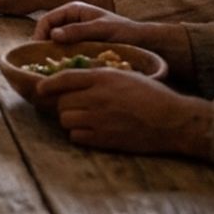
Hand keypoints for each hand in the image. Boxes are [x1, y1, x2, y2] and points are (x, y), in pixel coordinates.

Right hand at [33, 1, 193, 80]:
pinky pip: (66, 49)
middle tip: (43, 62)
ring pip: (55, 41)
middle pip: (48, 30)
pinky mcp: (82, 44)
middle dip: (44, 44)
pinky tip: (65, 68)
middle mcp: (73, 19)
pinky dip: (62, 57)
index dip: (39, 34)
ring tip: (52, 66)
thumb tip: (54, 35)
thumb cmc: (125, 32)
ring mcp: (76, 32)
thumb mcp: (102, 30)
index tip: (38, 50)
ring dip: (52, 52)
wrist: (144, 42)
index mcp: (75, 9)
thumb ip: (79, 30)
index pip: (47, 19)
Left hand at [37, 69, 209, 156]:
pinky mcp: (104, 138)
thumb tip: (78, 78)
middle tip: (72, 106)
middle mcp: (97, 97)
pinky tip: (90, 131)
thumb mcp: (126, 75)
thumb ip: (101, 76)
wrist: (173, 121)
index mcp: (103, 78)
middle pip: (62, 102)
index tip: (40, 88)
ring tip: (83, 119)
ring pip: (66, 119)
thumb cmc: (153, 96)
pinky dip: (79, 134)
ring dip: (70, 119)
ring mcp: (99, 119)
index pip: (64, 78)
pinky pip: (76, 136)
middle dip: (63, 104)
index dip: (48, 84)